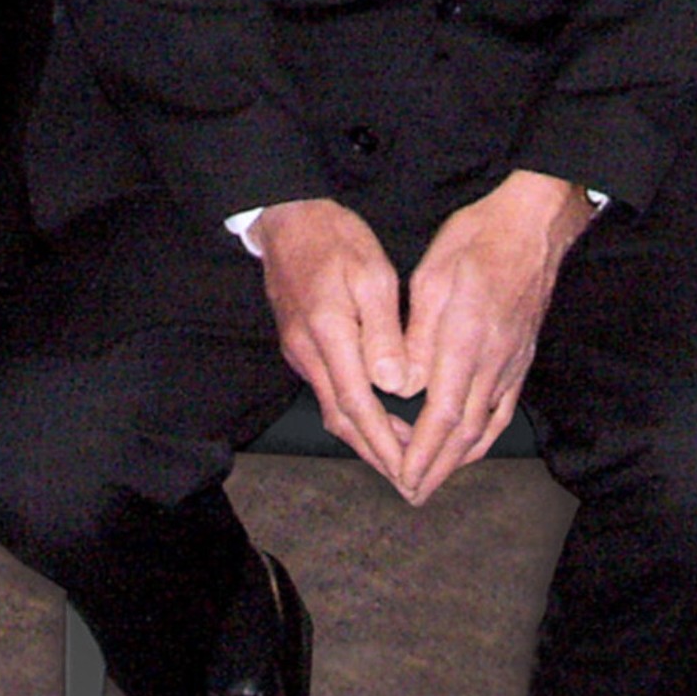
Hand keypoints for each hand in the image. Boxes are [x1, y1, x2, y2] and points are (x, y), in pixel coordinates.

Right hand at [252, 197, 418, 485]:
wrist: (287, 216)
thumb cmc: (336, 238)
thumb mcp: (371, 275)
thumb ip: (384, 332)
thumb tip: (395, 384)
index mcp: (329, 336)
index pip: (358, 406)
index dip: (384, 443)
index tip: (408, 470)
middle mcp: (308, 352)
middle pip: (342, 420)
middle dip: (375, 453)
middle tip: (408, 478)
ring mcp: (299, 350)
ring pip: (332, 408)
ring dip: (364, 436)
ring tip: (400, 453)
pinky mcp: (298, 343)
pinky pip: (327, 390)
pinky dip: (353, 412)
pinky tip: (377, 413)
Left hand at [389, 171, 593, 505]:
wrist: (533, 224)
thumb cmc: (478, 239)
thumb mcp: (432, 276)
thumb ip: (416, 336)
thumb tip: (401, 385)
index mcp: (467, 339)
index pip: (444, 413)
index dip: (423, 452)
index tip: (404, 476)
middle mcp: (494, 360)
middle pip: (466, 432)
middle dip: (437, 469)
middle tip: (412, 494)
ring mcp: (513, 362)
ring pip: (487, 426)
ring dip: (459, 460)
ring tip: (434, 480)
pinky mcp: (523, 358)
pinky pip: (504, 409)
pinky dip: (485, 436)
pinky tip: (471, 446)